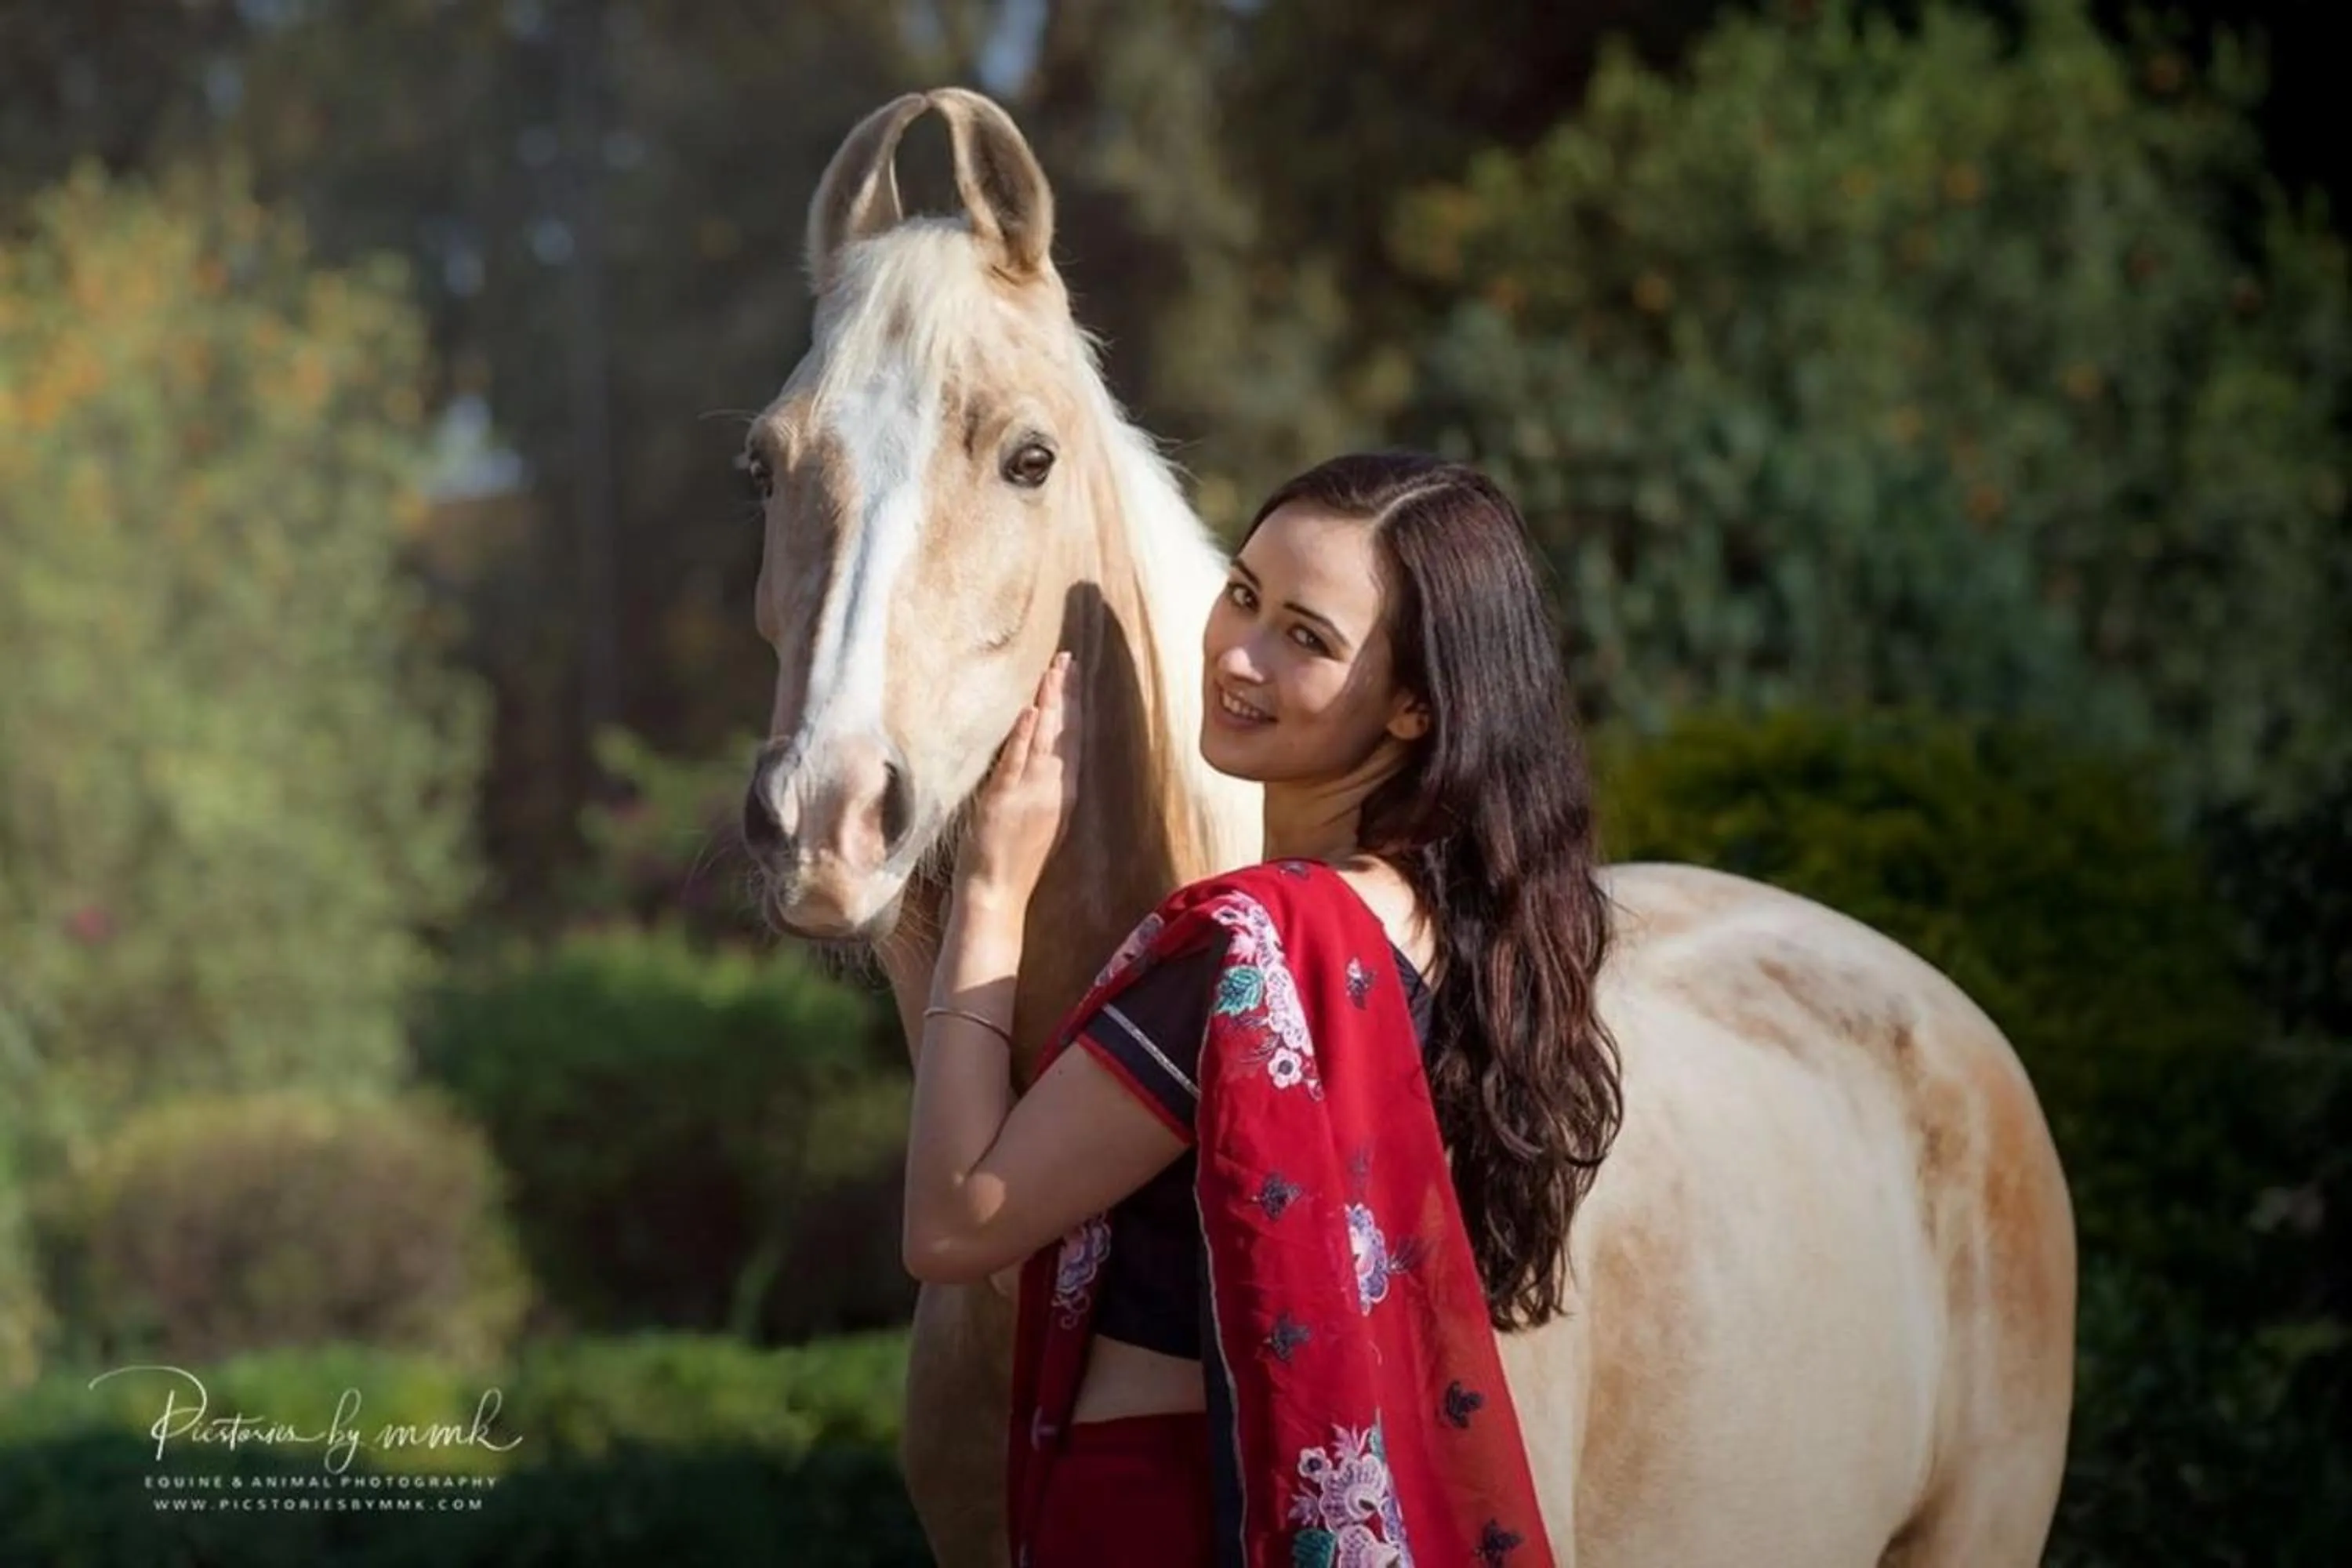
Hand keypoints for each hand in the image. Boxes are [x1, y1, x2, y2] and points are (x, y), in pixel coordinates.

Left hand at [955, 651, 1079, 913]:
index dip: (1074, 706)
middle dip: (1067, 693)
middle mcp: (1055, 790)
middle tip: (1068, 657)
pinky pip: (1018, 761)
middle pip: (1065, 732)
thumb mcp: (1038, 821)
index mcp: (1062, 794)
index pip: (1072, 739)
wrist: (997, 895)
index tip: (1074, 676)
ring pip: (1046, 739)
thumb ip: (1042, 789)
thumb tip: (1041, 758)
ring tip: (1054, 669)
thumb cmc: (1012, 863)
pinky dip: (1025, 735)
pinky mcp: (1007, 800)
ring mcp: (1032, 794)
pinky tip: (1031, 710)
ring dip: (1050, 702)